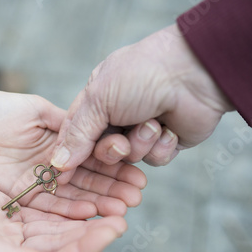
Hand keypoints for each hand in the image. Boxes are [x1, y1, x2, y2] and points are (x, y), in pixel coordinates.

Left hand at [0, 90, 146, 217]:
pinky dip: (71, 210)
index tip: (138, 175)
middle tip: (137, 197)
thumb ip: (68, 125)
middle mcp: (55, 167)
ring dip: (100, 203)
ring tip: (122, 209)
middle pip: (90, 182)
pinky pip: (51, 206)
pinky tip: (92, 213)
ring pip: (75, 196)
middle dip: (114, 189)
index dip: (117, 167)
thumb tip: (98, 133)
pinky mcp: (23, 196)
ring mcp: (40, 183)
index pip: (95, 159)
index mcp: (62, 144)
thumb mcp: (38, 112)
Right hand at [0, 158, 126, 251]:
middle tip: (124, 212)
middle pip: (65, 244)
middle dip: (95, 231)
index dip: (87, 248)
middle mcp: (15, 250)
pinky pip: (50, 207)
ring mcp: (16, 228)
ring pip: (62, 226)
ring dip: (88, 216)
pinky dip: (70, 202)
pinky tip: (88, 191)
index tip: (114, 228)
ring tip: (115, 201)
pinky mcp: (15, 207)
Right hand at [51, 24, 233, 170]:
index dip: (68, 156)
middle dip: (111, 152)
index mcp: (97, 101)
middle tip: (120, 144)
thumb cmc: (141, 75)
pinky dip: (161, 147)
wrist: (194, 74)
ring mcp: (142, 130)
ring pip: (129, 160)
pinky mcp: (165, 142)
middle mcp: (117, 116)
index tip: (58, 177)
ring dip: (140, 145)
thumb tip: (57, 164)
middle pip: (100, 153)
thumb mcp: (98, 100)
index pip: (74, 135)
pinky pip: (154, 160)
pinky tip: (169, 129)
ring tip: (153, 123)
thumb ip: (77, 134)